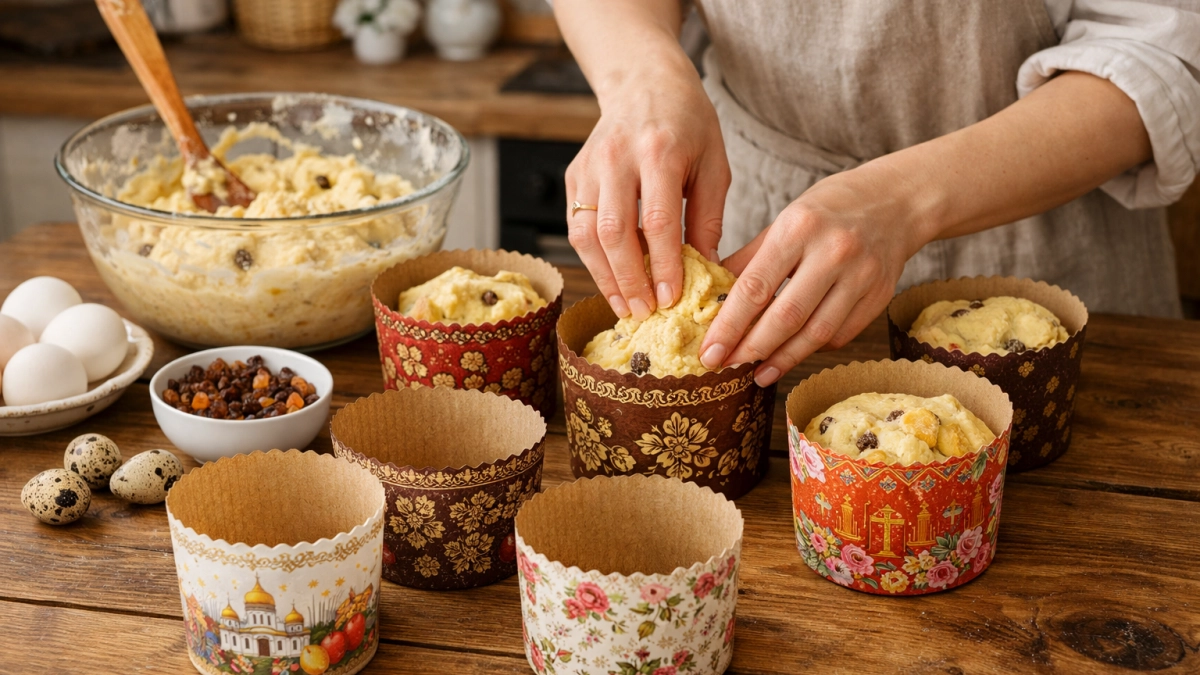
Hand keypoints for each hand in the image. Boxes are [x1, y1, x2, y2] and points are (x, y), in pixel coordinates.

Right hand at [566, 57, 729, 319]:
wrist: (643, 81)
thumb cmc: (687, 123)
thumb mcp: (714, 163)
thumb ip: (709, 217)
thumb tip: (706, 269)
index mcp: (659, 151)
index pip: (658, 220)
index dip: (663, 265)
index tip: (672, 298)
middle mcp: (617, 157)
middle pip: (615, 231)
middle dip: (629, 279)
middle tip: (645, 311)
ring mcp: (589, 166)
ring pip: (586, 233)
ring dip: (605, 276)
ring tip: (626, 306)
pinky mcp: (574, 176)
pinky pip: (576, 226)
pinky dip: (592, 259)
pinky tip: (612, 281)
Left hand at [699, 161, 932, 386]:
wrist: (897, 200)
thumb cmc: (831, 208)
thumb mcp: (785, 220)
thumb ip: (750, 259)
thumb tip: (714, 297)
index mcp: (800, 227)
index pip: (756, 287)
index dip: (729, 325)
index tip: (710, 351)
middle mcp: (834, 252)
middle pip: (786, 316)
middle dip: (751, 348)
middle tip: (726, 366)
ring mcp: (861, 276)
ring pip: (816, 333)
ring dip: (783, 359)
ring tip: (758, 373)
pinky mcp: (880, 295)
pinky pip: (841, 334)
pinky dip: (813, 348)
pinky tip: (793, 353)